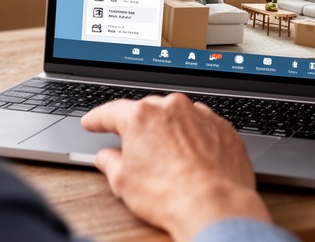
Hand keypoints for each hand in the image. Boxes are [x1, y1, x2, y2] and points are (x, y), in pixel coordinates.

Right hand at [81, 93, 272, 240]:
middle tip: (132, 149)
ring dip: (168, 132)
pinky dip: (193, 138)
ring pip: (176, 117)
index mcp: (141, 117)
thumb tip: (107, 157)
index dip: (97, 119)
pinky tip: (190, 159)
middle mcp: (171, 108)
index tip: (92, 122)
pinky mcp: (222, 127)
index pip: (110, 112)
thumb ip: (110, 162)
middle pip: (146, 112)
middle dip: (137, 129)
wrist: (215, 206)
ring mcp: (200, 115)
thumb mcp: (124, 182)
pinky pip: (201, 126)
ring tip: (167, 161)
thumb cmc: (170, 195)